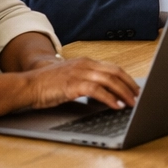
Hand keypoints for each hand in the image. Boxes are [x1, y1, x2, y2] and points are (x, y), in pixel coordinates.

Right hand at [23, 57, 138, 110]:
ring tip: (132, 103)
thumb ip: (86, 80)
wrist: (28, 85)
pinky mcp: (73, 84)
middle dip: (130, 85)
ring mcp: (79, 73)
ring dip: (124, 93)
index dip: (127, 79)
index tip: (135, 89)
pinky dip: (109, 98)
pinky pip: (97, 91)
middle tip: (139, 97)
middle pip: (116, 72)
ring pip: (110, 81)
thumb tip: (104, 92)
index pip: (113, 68)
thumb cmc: (47, 84)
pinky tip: (116, 106)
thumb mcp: (71, 78)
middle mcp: (85, 65)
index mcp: (86, 62)